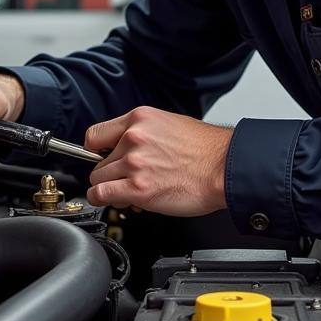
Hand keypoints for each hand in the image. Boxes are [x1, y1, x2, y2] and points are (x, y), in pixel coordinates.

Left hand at [84, 106, 231, 215]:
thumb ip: (142, 133)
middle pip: (97, 162)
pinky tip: (118, 200)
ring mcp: (134, 163)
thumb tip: (124, 147)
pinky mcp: (138, 188)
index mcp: (140, 119)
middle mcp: (133, 138)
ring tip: (131, 190)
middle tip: (129, 179)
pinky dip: (104, 200)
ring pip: (98, 180)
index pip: (95, 135)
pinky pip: (101, 195)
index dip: (98, 151)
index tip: (102, 158)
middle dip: (111, 173)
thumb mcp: (169, 124)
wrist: (224, 167)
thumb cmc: (206, 150)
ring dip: (111, 188)